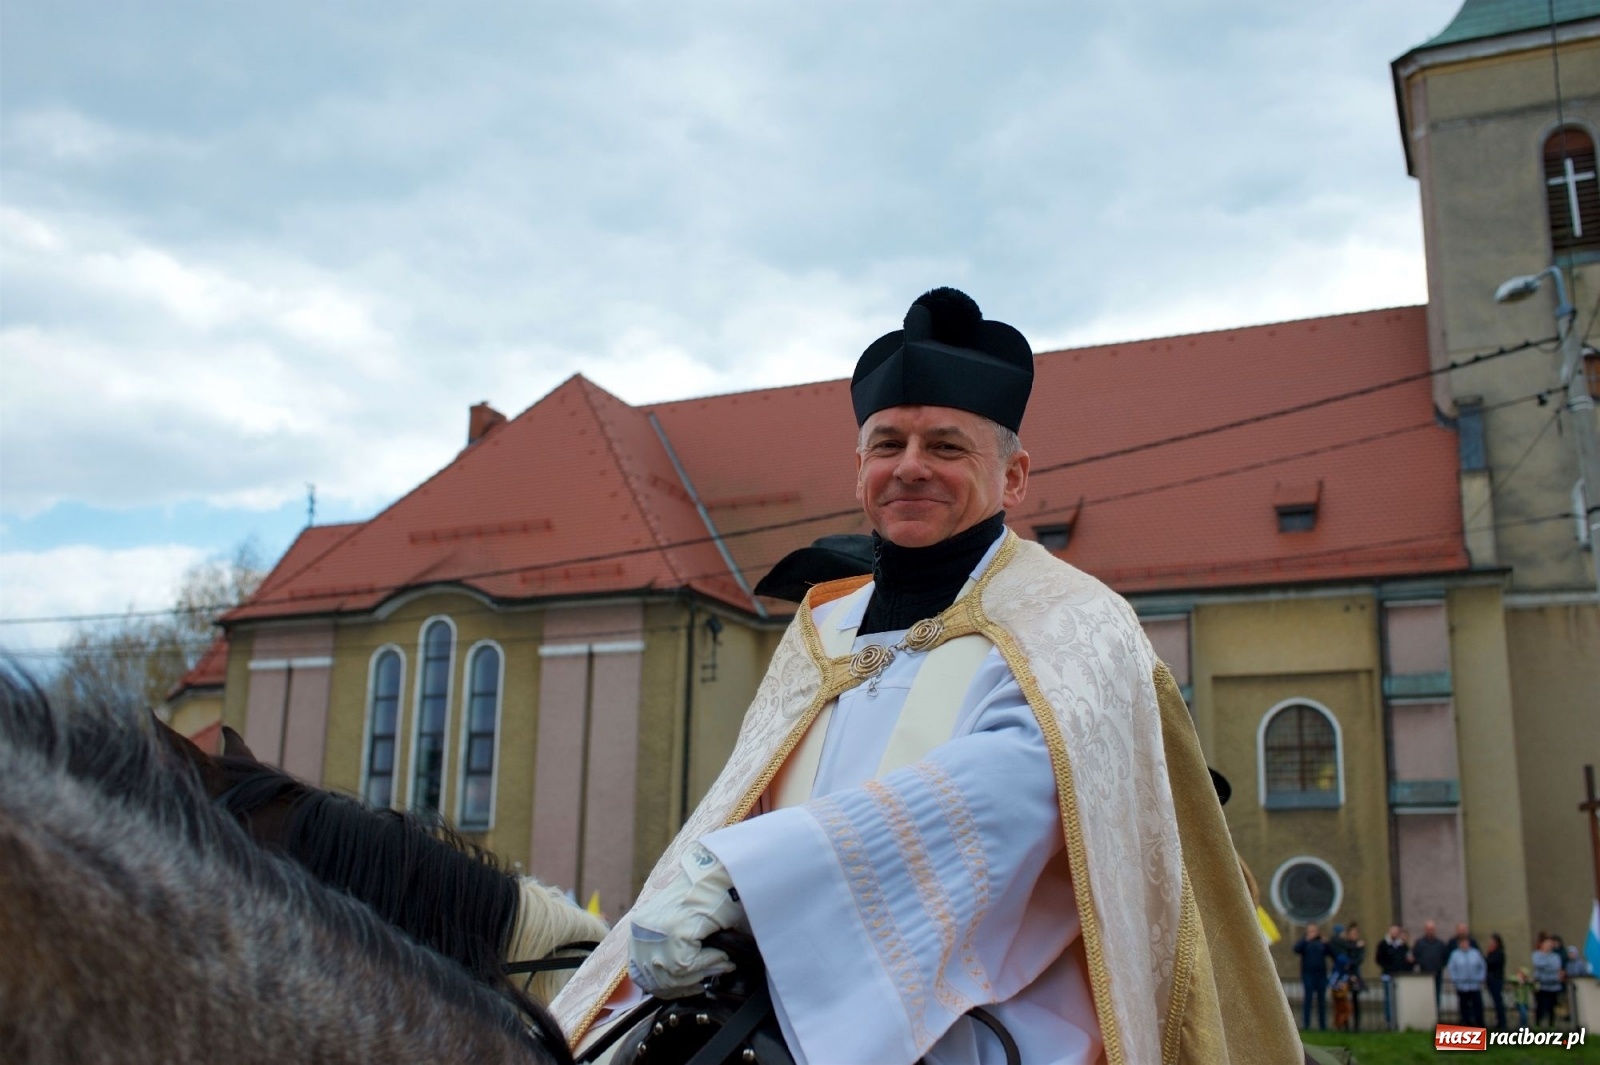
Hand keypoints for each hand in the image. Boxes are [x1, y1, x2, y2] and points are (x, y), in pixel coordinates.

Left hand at [627, 844, 747, 997]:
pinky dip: (709, 963)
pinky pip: (688, 965)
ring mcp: (657, 930)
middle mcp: (641, 930)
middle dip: (685, 985)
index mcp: (639, 928)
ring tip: (720, 962)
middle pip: (655, 980)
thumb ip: (673, 952)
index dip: (665, 988)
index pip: (640, 975)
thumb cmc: (709, 897)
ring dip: (701, 973)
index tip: (689, 987)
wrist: (724, 872)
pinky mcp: (675, 930)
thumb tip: (683, 983)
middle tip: (709, 978)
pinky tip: (721, 953)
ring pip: (673, 975)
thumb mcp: (681, 926)